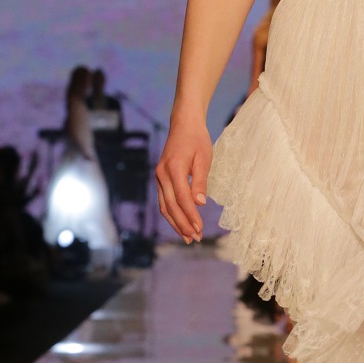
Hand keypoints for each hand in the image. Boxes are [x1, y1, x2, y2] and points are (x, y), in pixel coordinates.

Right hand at [156, 112, 211, 242]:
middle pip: (170, 206)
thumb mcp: (204, 159)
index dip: (190, 215)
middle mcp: (162, 174)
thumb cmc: (197, 139)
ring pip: (164, 206)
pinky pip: (163, 200)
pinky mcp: (160, 178)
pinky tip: (180, 223)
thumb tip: (199, 203)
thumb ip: (200, 182)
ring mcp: (159, 177)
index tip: (199, 229)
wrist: (184, 124)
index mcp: (173, 168)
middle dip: (182, 224)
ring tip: (187, 237)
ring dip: (175, 223)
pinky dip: (171, 214)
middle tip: (195, 239)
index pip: (182, 198)